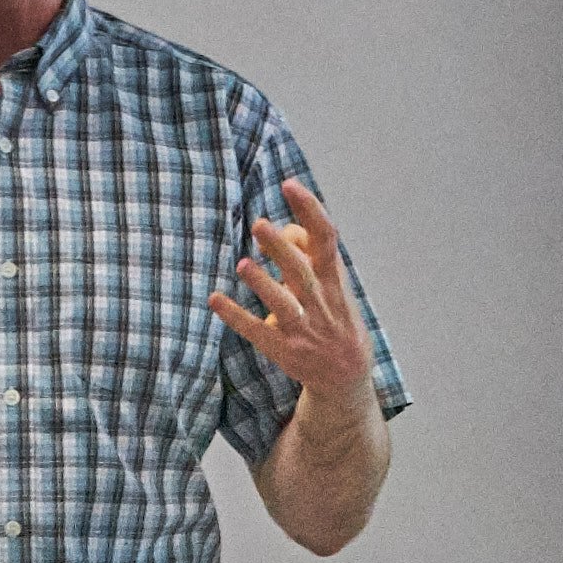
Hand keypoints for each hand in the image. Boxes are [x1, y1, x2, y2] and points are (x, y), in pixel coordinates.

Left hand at [209, 180, 373, 406]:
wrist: (347, 377)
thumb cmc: (336, 319)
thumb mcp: (336, 287)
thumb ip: (312, 259)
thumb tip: (284, 230)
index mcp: (334, 282)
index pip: (326, 238)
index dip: (310, 210)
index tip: (290, 185)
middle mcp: (320, 303)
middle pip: (301, 271)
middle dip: (282, 248)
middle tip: (259, 225)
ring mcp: (303, 329)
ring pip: (283, 304)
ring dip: (263, 284)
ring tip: (244, 265)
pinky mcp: (284, 350)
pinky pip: (257, 332)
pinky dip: (235, 316)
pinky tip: (215, 299)